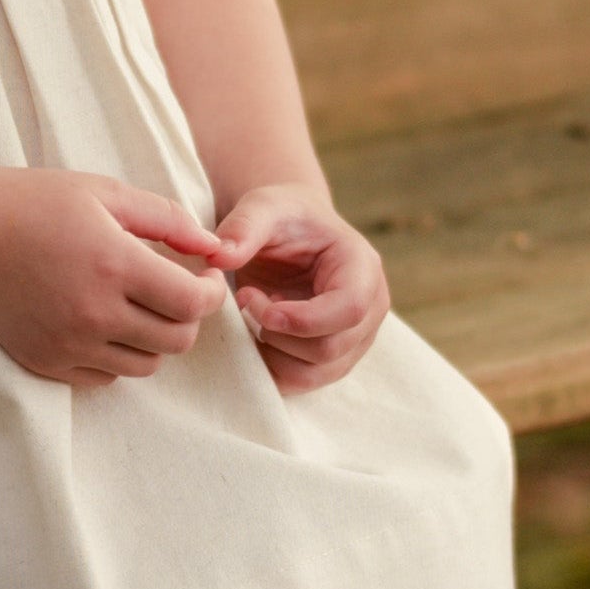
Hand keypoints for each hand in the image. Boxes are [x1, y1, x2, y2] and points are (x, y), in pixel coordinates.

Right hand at [0, 166, 232, 387]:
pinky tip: (105, 325)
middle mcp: (94, 313)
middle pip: (176, 341)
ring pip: (145, 365)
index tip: (204, 277)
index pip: (192, 303)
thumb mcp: (104, 192)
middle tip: (176, 292)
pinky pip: (105, 378)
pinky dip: (117, 357)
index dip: (211, 292)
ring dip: (154, 340)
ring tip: (139, 308)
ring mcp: (67, 344)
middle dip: (188, 317)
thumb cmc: (34, 202)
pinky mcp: (44, 362)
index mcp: (114, 264)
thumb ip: (166, 218)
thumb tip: (214, 246)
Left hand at [209, 183, 389, 391]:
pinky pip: (303, 381)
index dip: (300, 317)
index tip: (251, 301)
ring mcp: (356, 338)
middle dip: (276, 333)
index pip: (347, 309)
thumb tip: (219, 257)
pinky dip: (271, 367)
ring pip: (316, 374)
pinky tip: (257, 333)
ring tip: (253, 314)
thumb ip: (243, 227)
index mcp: (363, 268)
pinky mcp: (335, 358)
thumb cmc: (283, 217)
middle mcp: (370, 308)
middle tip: (245, 299)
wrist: (293, 232)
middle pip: (330, 349)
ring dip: (272, 353)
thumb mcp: (263, 207)